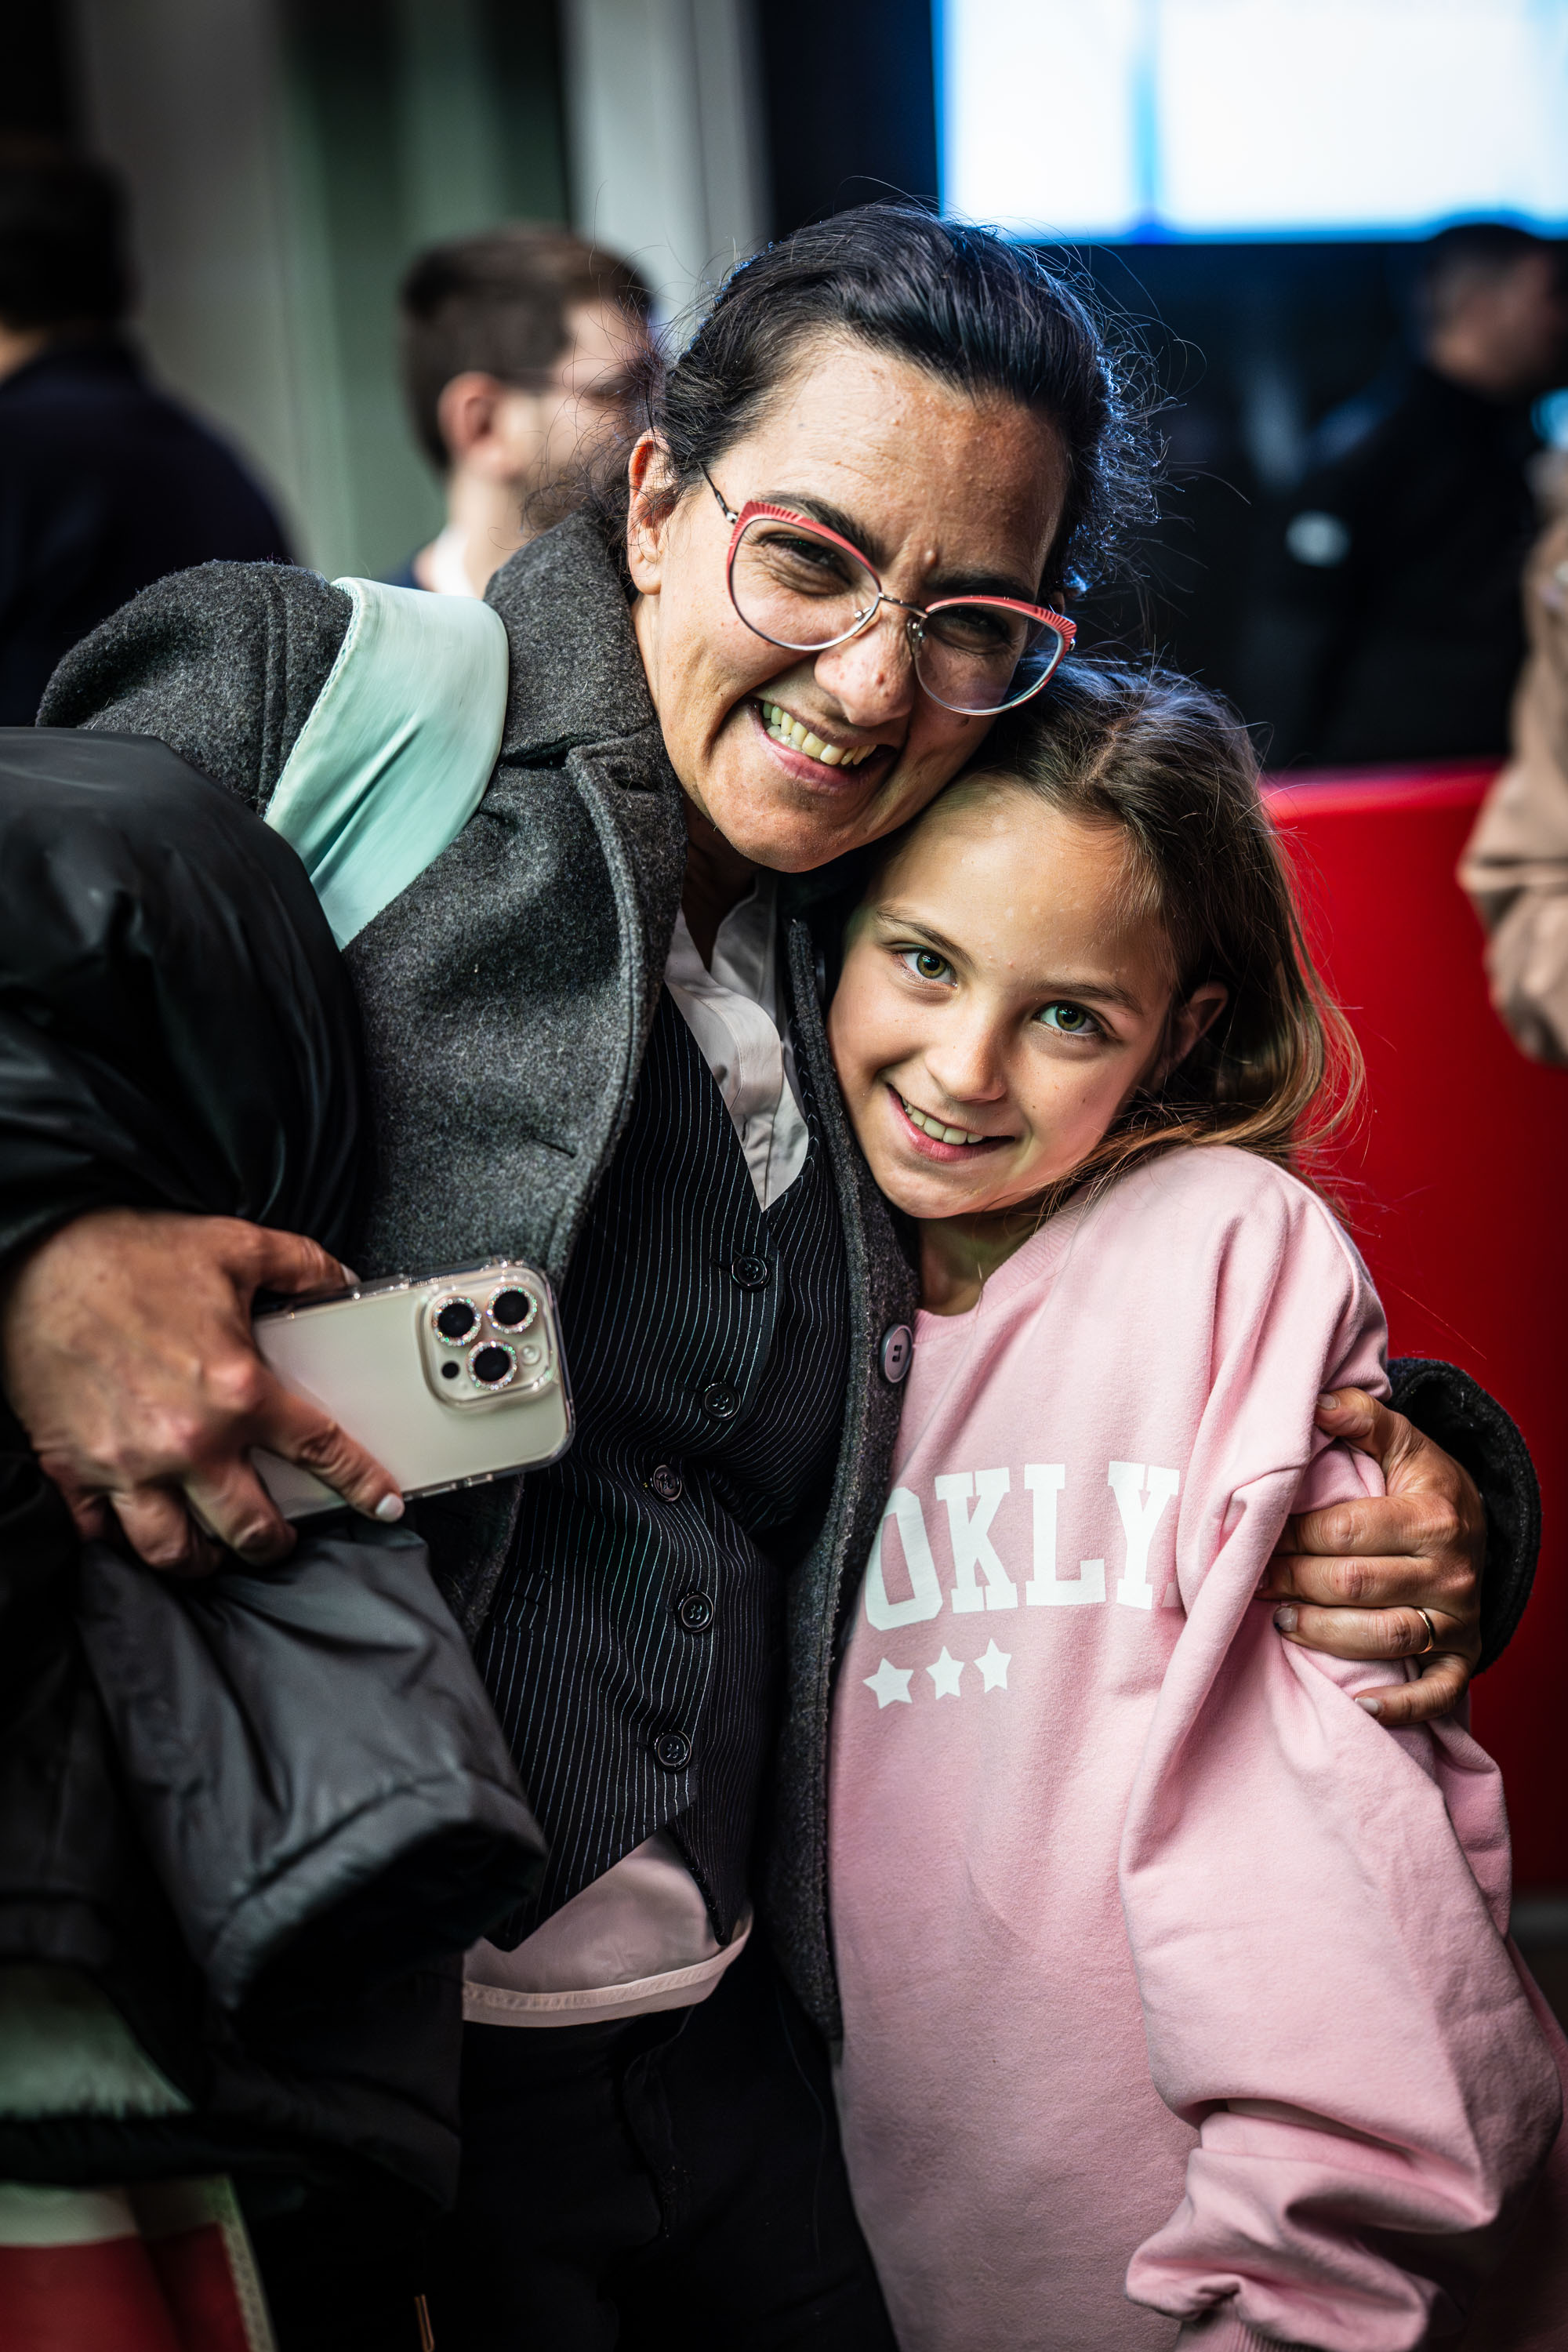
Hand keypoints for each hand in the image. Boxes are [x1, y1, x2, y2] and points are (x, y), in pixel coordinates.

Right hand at [1, 1207, 401, 1573]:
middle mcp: (189, 1441)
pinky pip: (103, 1533)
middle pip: (250, 1528)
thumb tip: (340, 1278)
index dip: (361, 1484)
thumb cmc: (126, 1253)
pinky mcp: (74, 1469)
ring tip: (216, 1547)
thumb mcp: (235, 1244)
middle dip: (276, 1542)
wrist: (36, 1258)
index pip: (321, 1452)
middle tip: (281, 1535)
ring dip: (204, 1557)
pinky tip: (142, 1528)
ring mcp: (129, 1464)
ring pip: (176, 1550)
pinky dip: (124, 1540)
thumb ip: (301, 1266)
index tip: (382, 1504)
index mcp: (238, 1391)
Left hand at [1259, 1388, 1483, 1728]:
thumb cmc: (1426, 1485)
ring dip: (1323, 1634)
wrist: (1480, 1526)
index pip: (1344, 1532)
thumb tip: (1316, 1402)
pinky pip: (1436, 1691)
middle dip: (1293, 1584)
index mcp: (1431, 1516)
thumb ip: (1362, 1418)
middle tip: (1250, 1583)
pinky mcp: (1463, 1655)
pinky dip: (1399, 1706)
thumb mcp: (1404, 1443)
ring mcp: (1459, 1618)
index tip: (1249, 1538)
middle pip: (1354, 1585)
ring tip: (1280, 1623)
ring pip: (1383, 1636)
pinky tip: (1357, 1706)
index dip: (1290, 1538)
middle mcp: (1451, 1570)